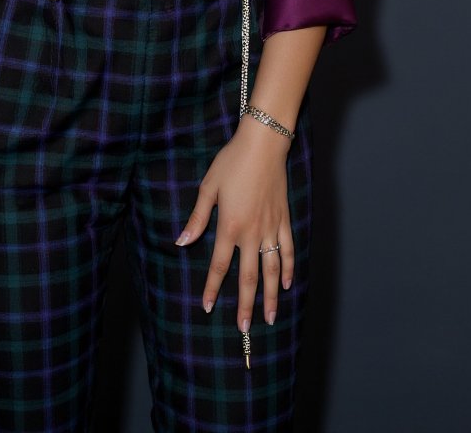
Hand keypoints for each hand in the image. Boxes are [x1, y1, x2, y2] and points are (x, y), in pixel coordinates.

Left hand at [174, 117, 293, 330]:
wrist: (263, 144)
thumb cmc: (232, 162)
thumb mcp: (208, 187)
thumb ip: (197, 218)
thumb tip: (182, 242)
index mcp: (230, 226)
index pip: (219, 265)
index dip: (212, 288)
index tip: (207, 307)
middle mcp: (252, 233)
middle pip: (248, 277)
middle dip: (245, 304)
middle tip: (244, 328)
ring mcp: (270, 228)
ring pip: (272, 270)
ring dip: (270, 296)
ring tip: (269, 317)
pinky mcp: (284, 219)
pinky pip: (288, 249)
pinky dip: (289, 268)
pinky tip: (287, 284)